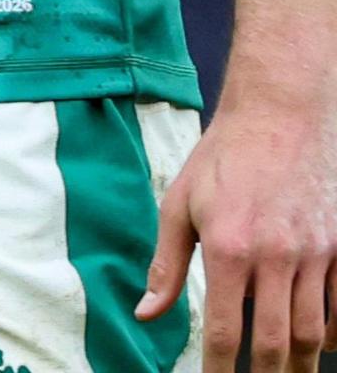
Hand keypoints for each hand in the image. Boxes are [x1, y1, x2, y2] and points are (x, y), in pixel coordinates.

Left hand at [144, 92, 336, 365]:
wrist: (280, 117)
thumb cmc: (222, 161)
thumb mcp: (179, 206)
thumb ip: (166, 266)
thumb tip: (146, 313)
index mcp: (229, 249)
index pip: (226, 330)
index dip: (219, 368)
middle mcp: (276, 257)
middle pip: (276, 341)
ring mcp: (316, 253)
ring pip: (315, 330)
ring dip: (301, 362)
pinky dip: (334, 333)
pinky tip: (321, 345)